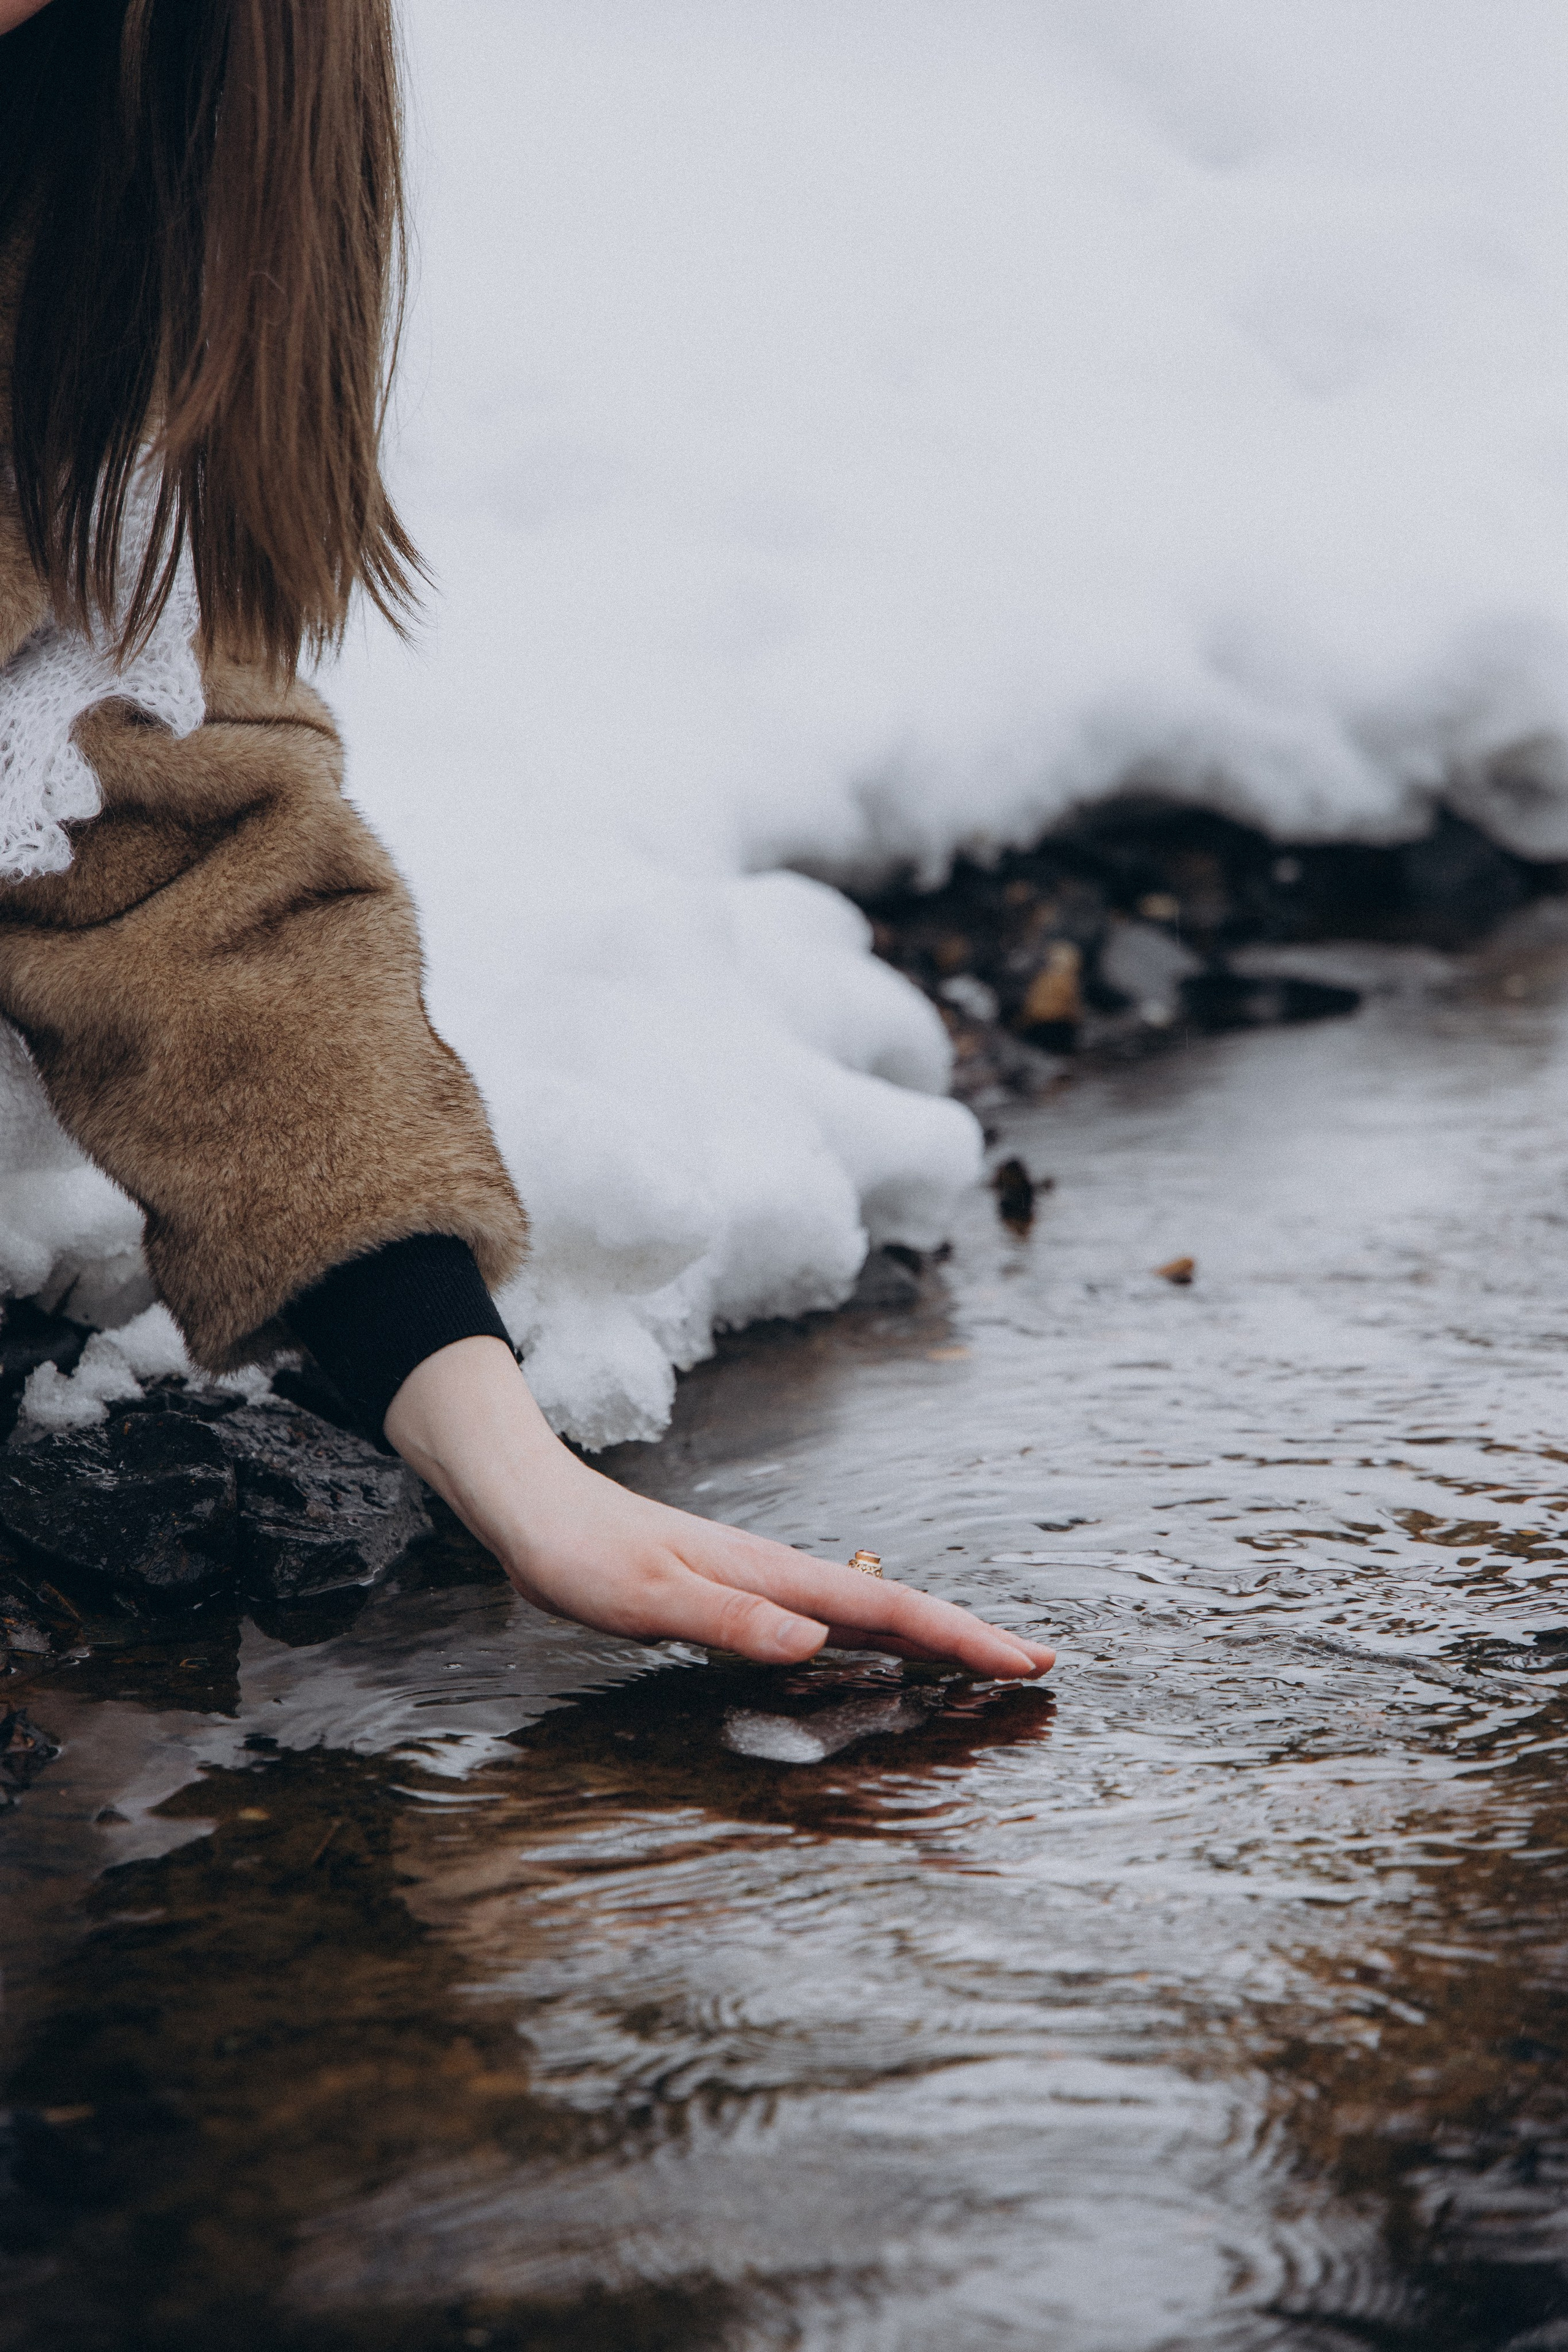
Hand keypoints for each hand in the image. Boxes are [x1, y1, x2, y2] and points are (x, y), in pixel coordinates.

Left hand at [384, 1336, 1054, 1677]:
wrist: (527, 1501)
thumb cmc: (575, 1551)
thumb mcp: (642, 1597)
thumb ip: (727, 1622)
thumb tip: (816, 1644)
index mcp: (767, 1576)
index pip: (884, 1610)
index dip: (958, 1637)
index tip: (1024, 1659)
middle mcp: (776, 1576)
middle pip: (894, 1608)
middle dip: (967, 1637)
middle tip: (1038, 1665)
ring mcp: (759, 1582)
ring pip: (866, 1612)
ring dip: (929, 1637)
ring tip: (984, 1662)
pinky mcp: (735, 1592)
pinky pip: (827, 1619)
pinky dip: (874, 1637)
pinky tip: (878, 1655)